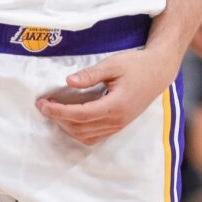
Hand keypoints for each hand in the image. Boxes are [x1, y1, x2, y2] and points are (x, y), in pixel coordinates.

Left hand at [37, 45, 179, 145]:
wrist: (159, 71)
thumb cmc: (137, 65)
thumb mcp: (113, 64)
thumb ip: (90, 74)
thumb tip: (68, 82)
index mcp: (116, 105)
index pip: (80, 114)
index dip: (59, 111)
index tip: (43, 103)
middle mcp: (117, 120)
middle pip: (80, 128)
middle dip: (58, 118)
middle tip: (44, 105)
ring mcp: (119, 125)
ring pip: (86, 136)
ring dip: (67, 127)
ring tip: (55, 111)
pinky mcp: (119, 125)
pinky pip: (95, 136)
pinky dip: (79, 131)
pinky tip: (71, 119)